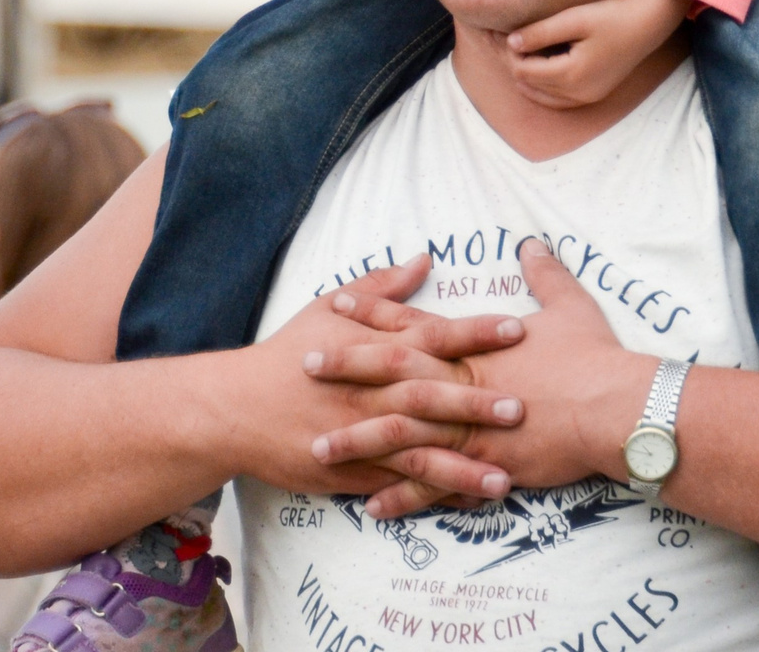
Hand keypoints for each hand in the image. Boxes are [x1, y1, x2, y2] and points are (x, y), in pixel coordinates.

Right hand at [240, 255, 524, 502]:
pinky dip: (434, 493)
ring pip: (419, 450)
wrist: (237, 407)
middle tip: (521, 406)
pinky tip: (468, 500)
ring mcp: (363, 435)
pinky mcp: (353, 470)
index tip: (517, 330)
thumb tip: (423, 258)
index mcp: (372, 349)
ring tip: (507, 476)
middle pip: (431, 394)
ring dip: (463, 463)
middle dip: (476, 401)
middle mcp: (371, 392)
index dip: (475, 334)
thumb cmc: (287, 354)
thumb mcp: (328, 308)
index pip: (432, 336)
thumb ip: (382, 288)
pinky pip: (400, 484)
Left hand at [311, 239, 651, 520]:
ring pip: (397, 432)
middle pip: (389, 372)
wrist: (616, 409)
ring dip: (356, 440)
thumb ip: (546, 274)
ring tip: (317, 447)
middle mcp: (460, 382)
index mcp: (473, 344)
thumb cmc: (595, 358)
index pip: (411, 323)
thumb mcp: (571, 305)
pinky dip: (400, 496)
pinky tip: (370, 506)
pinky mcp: (480, 464)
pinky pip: (431, 485)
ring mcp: (466, 425)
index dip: (371, 314)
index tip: (334, 305)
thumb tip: (532, 243)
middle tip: (303, 366)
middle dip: (344, 369)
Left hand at [506, 0, 689, 107]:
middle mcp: (577, 94)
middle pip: (528, 84)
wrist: (646, 25)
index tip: (506, 31)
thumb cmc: (611, 17)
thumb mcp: (573, 19)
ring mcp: (586, 98)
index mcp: (571, 75)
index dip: (510, 53)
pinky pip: (556, 100)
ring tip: (520, 51)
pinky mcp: (592, 96)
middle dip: (515, 63)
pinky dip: (542, 87)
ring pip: (540, 95)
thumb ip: (540, 33)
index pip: (523, 71)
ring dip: (527, 75)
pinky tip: (538, 68)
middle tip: (507, 39)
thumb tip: (511, 44)